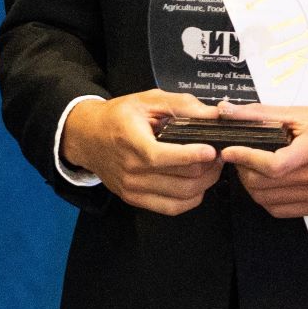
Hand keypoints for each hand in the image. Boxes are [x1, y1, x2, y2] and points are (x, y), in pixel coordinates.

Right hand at [60, 91, 225, 214]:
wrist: (87, 137)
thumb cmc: (118, 117)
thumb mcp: (147, 100)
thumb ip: (182, 105)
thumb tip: (214, 115)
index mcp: (130, 141)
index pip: (162, 157)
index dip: (191, 155)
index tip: (212, 150)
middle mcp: (130, 169)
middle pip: (181, 178)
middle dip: (208, 167)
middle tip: (220, 154)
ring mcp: (132, 188)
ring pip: (182, 195)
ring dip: (205, 183)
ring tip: (212, 167)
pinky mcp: (134, 199)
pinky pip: (172, 208)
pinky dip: (192, 199)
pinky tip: (198, 184)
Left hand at [218, 101, 307, 217]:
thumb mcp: (301, 112)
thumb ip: (261, 113)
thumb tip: (226, 110)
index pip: (272, 166)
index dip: (245, 159)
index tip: (229, 151)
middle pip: (266, 185)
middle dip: (244, 171)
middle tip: (240, 156)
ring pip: (269, 201)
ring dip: (253, 186)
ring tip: (252, 168)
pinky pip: (282, 211)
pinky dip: (267, 199)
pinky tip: (267, 182)